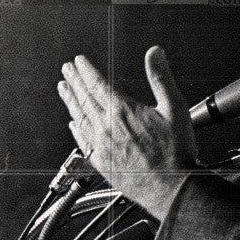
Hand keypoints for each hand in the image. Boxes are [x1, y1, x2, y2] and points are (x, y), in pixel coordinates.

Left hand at [57, 46, 197, 220]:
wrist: (172, 187)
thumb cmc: (176, 151)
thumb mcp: (175, 107)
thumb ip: (161, 78)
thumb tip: (155, 53)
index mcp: (123, 111)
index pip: (97, 84)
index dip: (86, 71)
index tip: (78, 61)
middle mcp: (107, 127)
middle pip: (84, 99)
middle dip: (74, 82)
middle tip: (66, 70)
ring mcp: (102, 146)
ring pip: (80, 118)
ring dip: (70, 101)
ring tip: (63, 89)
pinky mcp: (102, 163)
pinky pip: (82, 142)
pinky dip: (76, 130)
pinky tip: (73, 124)